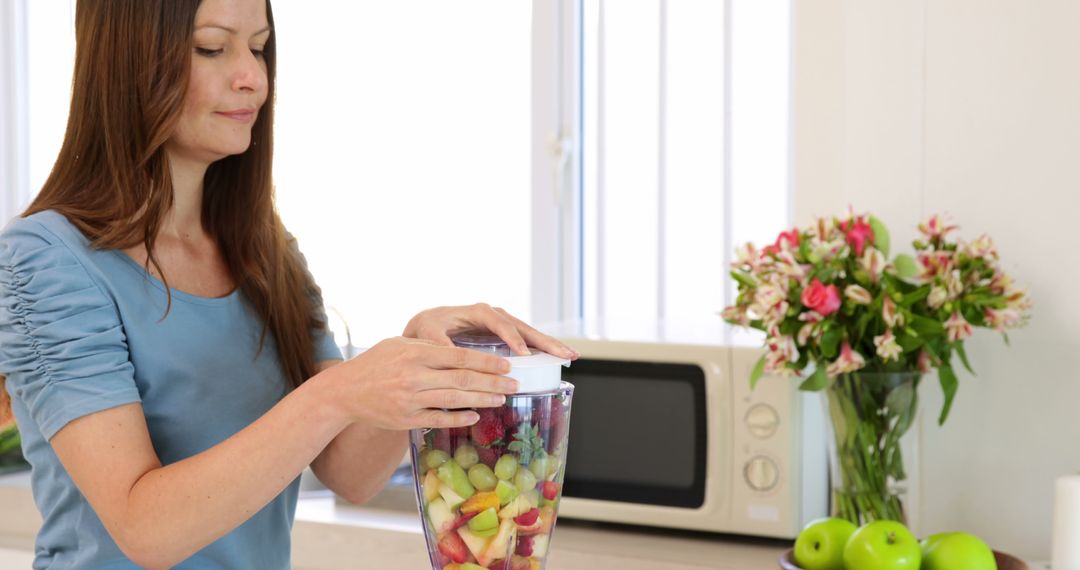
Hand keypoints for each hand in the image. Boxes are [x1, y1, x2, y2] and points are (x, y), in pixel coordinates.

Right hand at [318, 336, 518, 429]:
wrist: (344, 391)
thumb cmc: (375, 363)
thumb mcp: (399, 344)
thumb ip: (428, 346)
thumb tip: (461, 351)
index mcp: (415, 353)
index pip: (459, 356)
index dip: (487, 361)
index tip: (506, 364)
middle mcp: (414, 376)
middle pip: (463, 379)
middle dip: (493, 382)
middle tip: (515, 383)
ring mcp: (410, 400)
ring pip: (455, 399)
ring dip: (482, 400)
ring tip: (503, 398)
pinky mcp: (406, 419)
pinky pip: (439, 419)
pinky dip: (459, 418)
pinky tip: (476, 415)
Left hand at [403, 303, 578, 358]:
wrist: (427, 326)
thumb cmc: (426, 329)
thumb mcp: (428, 334)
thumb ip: (439, 342)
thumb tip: (449, 354)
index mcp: (478, 311)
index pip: (499, 323)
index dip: (511, 337)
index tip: (522, 354)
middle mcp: (495, 315)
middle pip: (523, 326)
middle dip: (544, 340)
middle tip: (564, 353)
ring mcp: (503, 325)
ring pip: (530, 334)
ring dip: (550, 345)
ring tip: (570, 356)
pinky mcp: (505, 336)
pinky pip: (527, 342)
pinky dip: (542, 350)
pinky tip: (559, 359)